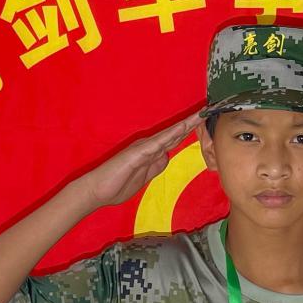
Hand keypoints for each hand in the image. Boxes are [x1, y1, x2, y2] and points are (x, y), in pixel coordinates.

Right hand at [79, 109, 203, 209]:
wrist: (96, 191)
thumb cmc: (116, 185)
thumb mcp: (143, 177)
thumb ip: (154, 167)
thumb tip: (165, 158)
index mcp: (151, 153)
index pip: (174, 140)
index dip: (188, 131)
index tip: (202, 123)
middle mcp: (149, 146)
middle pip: (175, 133)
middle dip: (191, 123)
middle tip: (207, 111)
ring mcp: (143, 148)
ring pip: (169, 134)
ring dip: (185, 124)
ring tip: (200, 114)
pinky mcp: (137, 153)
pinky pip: (158, 142)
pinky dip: (170, 135)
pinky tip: (181, 128)